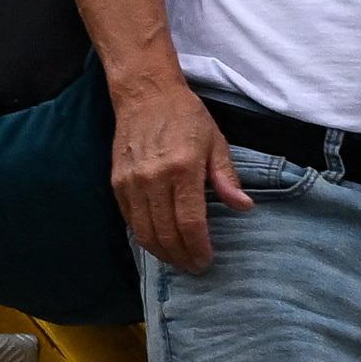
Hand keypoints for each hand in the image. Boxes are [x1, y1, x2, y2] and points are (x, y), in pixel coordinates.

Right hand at [109, 73, 247, 273]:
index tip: (207, 260)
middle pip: (166, 233)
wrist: (146, 95)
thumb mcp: (215, 142)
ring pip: (144, 233)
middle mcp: (153, 178)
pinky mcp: (117, 183)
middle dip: (182, 257)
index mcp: (183, 168)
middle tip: (194, 266)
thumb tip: (243, 207)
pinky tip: (159, 242)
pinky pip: (130, 221)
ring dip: (162, 253)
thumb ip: (226, 178)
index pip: (189, 223)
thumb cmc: (186, 117)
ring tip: (178, 260)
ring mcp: (131, 182)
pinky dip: (144, 237)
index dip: (199, 248)